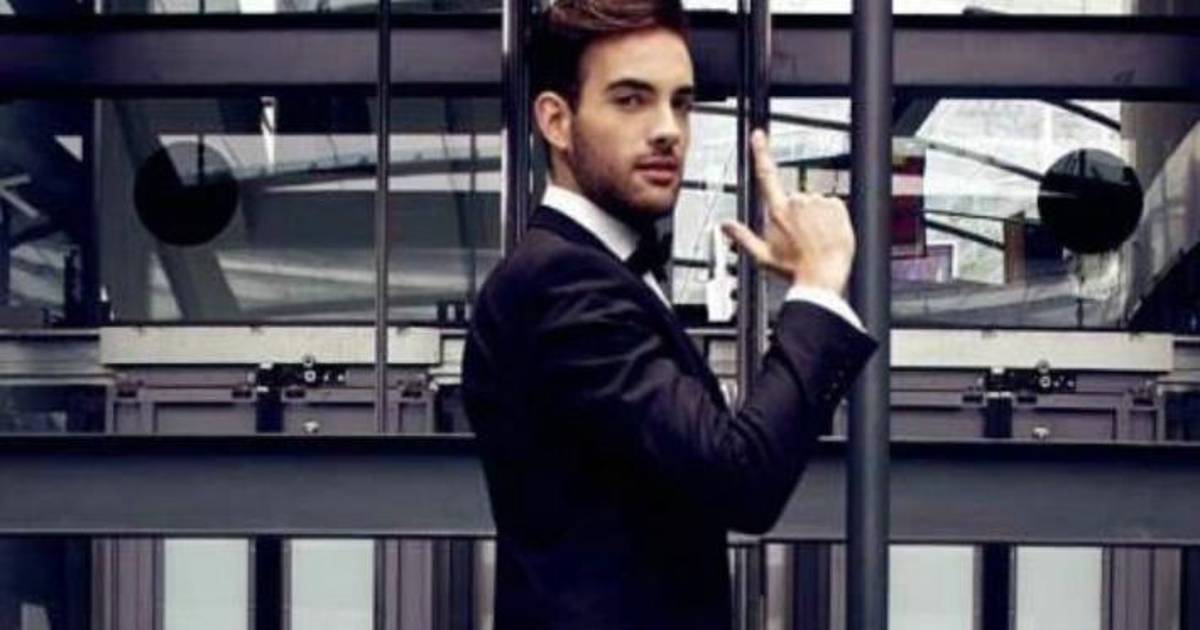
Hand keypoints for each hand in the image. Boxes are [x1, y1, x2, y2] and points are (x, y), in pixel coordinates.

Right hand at [721, 129, 855, 294]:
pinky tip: (827, 234)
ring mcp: (818, 202)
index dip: (761, 152)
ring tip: (815, 239)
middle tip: (800, 239)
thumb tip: (724, 225)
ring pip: (815, 203)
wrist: (823, 277)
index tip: (759, 136)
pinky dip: (831, 218)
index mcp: (778, 211)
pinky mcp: (837, 205)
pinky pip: (832, 205)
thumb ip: (742, 237)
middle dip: (797, 214)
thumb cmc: (794, 271)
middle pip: (795, 198)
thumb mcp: (762, 257)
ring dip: (815, 217)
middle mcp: (798, 202)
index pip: (766, 175)